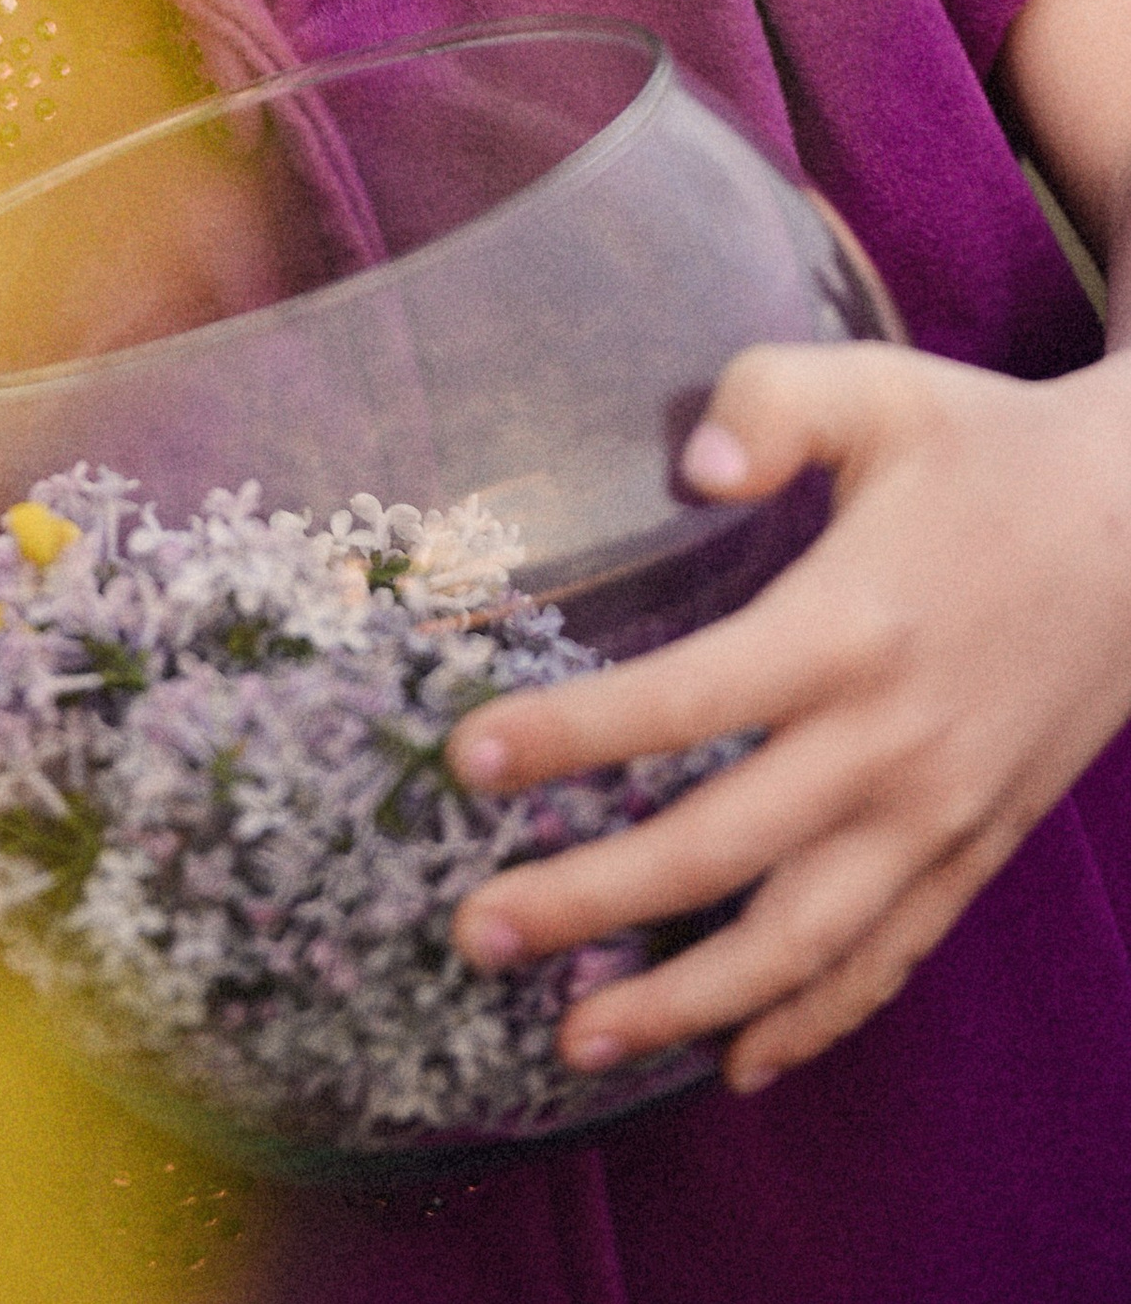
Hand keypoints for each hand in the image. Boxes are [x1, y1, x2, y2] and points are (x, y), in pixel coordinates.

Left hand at [445, 338, 1130, 1093]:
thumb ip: (770, 402)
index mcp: (849, 626)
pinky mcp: (976, 848)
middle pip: (719, 850)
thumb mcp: (877, 391)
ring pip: (799, 942)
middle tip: (475, 934)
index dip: (572, 737)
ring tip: (573, 1043)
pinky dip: (811, 1021)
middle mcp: (890, 742)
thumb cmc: (988, 447)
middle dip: (589, 902)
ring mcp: (938, 814)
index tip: (466, 760)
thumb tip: (693, 464)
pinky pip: (887, 958)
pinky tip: (734, 1062)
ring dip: (684, 1002)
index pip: (686, 698)